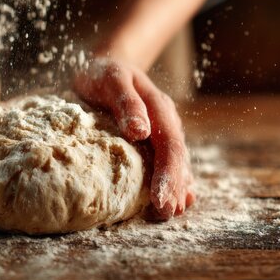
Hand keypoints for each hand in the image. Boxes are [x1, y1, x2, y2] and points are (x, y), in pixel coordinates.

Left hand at [73, 57, 194, 219]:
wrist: (104, 65)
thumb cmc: (103, 74)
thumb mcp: (112, 79)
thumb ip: (126, 103)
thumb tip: (141, 131)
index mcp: (159, 107)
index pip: (168, 144)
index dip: (168, 173)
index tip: (161, 199)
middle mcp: (166, 121)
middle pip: (176, 157)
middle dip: (174, 187)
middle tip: (167, 213)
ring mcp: (162, 131)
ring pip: (176, 162)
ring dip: (176, 188)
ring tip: (171, 213)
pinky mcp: (154, 139)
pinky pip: (168, 161)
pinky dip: (174, 181)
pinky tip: (175, 199)